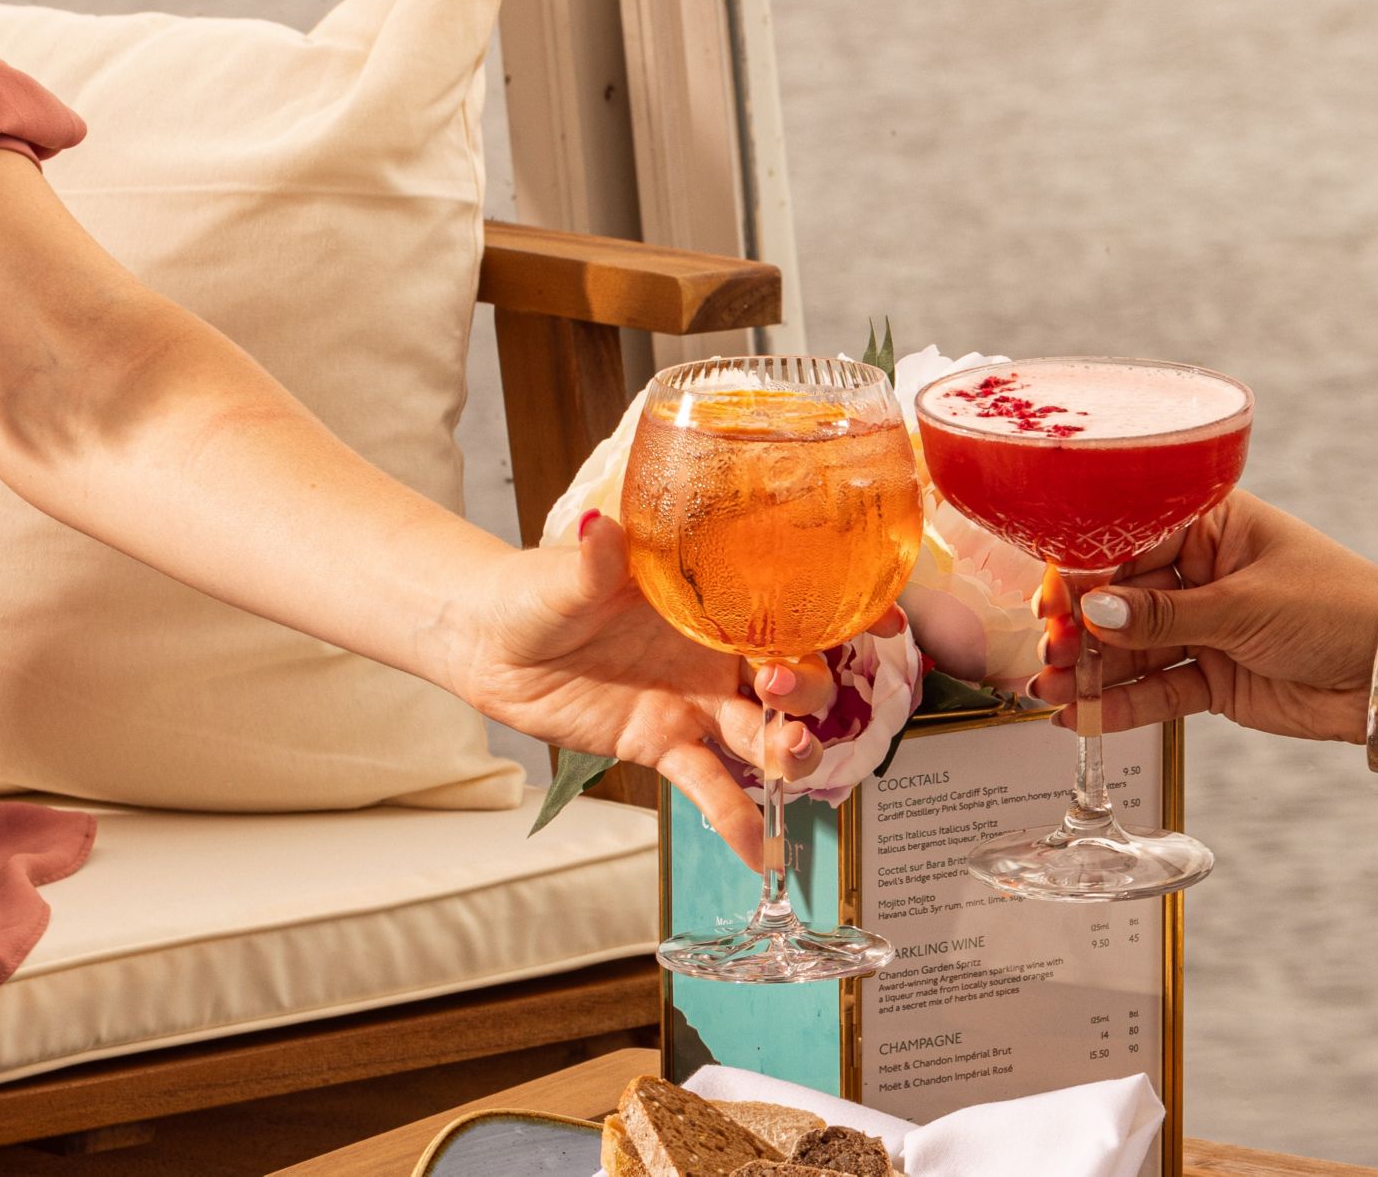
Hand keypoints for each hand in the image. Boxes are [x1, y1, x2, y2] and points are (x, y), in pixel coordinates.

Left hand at [443, 510, 834, 868]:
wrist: (491, 643)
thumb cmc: (537, 589)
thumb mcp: (571, 570)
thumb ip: (597, 557)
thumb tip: (599, 525)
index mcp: (713, 597)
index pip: (793, 603)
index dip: (844, 614)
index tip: (886, 622)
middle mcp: (717, 652)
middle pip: (796, 675)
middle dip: (807, 687)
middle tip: (780, 687)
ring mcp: (696, 702)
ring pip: (765, 732)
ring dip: (788, 751)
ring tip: (787, 760)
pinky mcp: (665, 744)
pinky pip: (711, 786)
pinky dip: (738, 819)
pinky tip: (759, 852)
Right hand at [1031, 491, 1377, 742]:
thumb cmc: (1336, 609)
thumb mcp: (1245, 605)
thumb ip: (1165, 616)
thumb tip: (1095, 612)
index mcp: (1214, 525)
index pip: (1131, 539)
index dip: (1087, 570)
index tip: (1051, 599)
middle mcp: (1204, 573)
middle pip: (1123, 597)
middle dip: (1080, 627)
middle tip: (1046, 652)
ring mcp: (1207, 627)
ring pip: (1133, 649)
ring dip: (1091, 670)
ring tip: (1048, 691)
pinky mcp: (1215, 678)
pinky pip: (1158, 689)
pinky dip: (1122, 705)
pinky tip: (1081, 718)